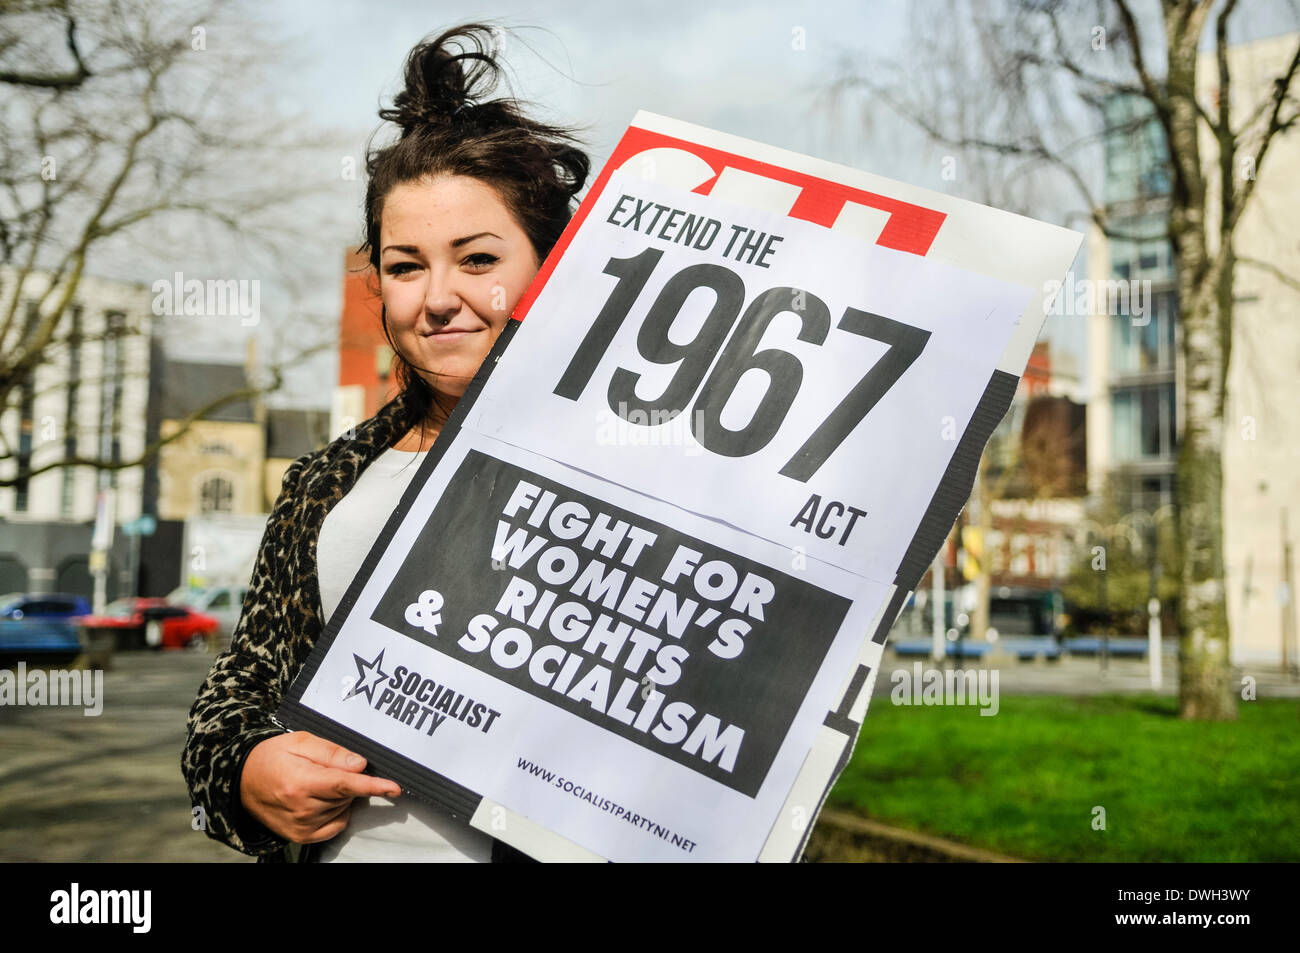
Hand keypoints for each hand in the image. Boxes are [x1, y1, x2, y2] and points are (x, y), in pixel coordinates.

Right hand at [239, 731, 401, 843]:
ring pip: (344, 809)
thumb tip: (359, 764)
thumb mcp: (300, 742)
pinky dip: (337, 812)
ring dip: (340, 797)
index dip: (372, 786)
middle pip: (347, 795)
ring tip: (315, 783)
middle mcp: (302, 808)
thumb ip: (332, 752)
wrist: (242, 782)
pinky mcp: (302, 837)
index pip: (345, 784)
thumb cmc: (272, 757)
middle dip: (348, 781)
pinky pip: (337, 824)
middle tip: (323, 769)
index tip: (394, 788)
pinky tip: (319, 800)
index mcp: (301, 781)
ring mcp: (302, 826)